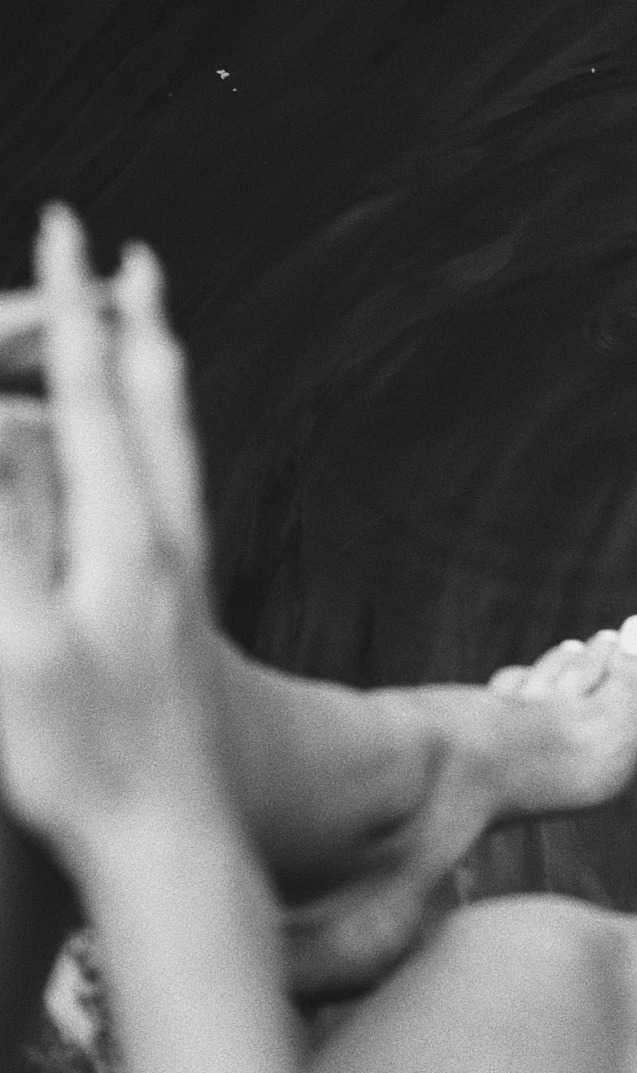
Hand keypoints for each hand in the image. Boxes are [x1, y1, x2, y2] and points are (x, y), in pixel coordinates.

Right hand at [0, 208, 233, 877]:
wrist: (172, 844)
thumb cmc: (84, 759)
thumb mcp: (14, 644)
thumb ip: (0, 528)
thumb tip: (1, 423)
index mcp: (125, 534)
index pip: (99, 393)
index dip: (77, 307)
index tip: (70, 228)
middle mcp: (167, 543)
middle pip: (159, 408)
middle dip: (137, 326)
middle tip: (138, 258)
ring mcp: (182, 581)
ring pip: (179, 453)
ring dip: (161, 382)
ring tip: (155, 340)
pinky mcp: (184, 620)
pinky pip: (178, 501)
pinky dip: (164, 451)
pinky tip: (155, 471)